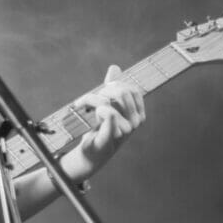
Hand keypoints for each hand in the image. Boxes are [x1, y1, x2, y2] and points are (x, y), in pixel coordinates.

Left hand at [60, 64, 145, 182]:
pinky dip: (103, 111)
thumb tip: (115, 67)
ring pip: (107, 101)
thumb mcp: (107, 107)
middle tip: (86, 101)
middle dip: (101, 91)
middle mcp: (134, 123)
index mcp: (137, 114)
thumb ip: (111, 87)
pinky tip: (97, 112)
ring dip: (91, 100)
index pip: (131, 89)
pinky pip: (110, 117)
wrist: (90, 155)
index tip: (101, 92)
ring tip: (85, 108)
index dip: (114, 85)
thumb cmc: (100, 130)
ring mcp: (123, 132)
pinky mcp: (109, 139)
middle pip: (120, 92)